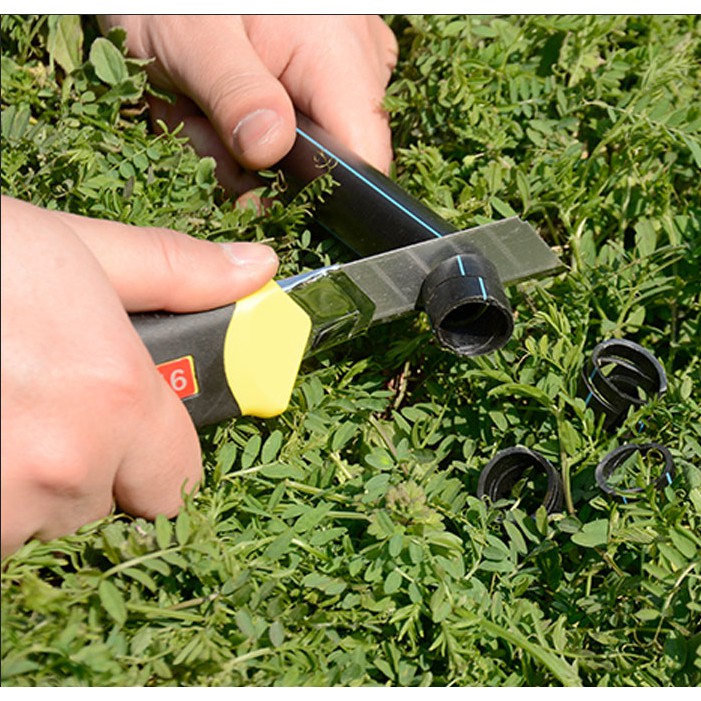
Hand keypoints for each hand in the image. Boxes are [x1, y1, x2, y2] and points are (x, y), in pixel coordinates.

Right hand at [0, 196, 277, 556]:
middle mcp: (62, 470)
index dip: (155, 453)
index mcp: (114, 402)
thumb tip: (258, 270)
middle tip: (34, 402)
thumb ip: (177, 272)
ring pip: (38, 523)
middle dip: (84, 464)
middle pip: (107, 502)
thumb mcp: (71, 252)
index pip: (177, 479)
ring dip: (21, 485)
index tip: (125, 426)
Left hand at [98, 15, 397, 195]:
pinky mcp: (321, 83)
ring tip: (201, 104)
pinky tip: (219, 101)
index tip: (252, 192)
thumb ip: (234, 96)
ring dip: (237, 149)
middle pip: (323, 165)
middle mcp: (357, 66)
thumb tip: (269, 151)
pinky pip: (290, 135)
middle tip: (199, 122)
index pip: (364, 160)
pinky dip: (244, 131)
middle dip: (252, 164)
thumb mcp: (193, 39)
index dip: (314, 194)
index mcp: (339, 54)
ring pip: (298, 156)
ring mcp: (341, 74)